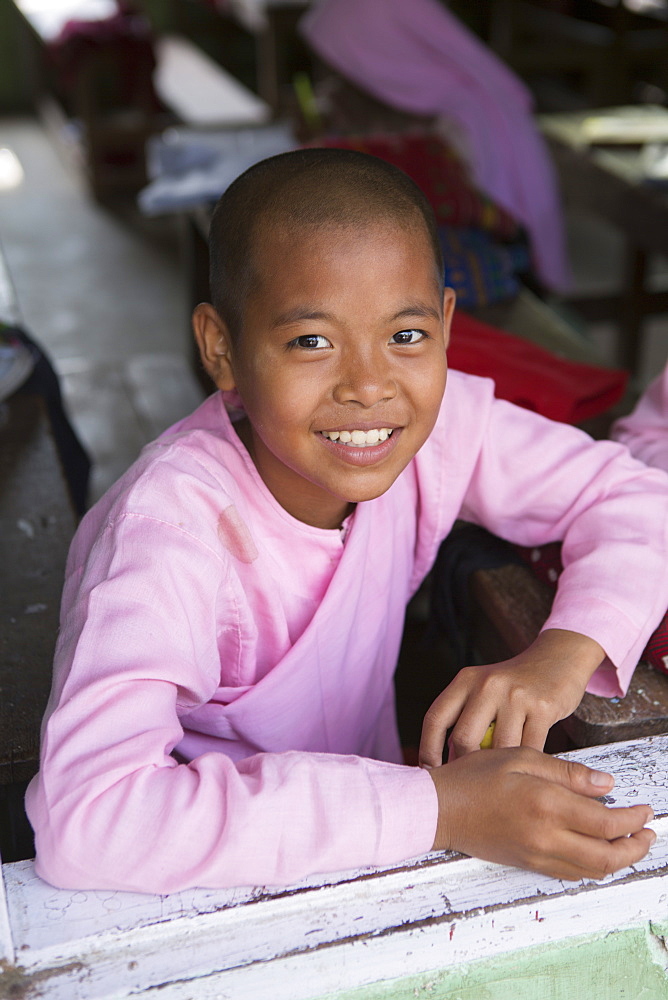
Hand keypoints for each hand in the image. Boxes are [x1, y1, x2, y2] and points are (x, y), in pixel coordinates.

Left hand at [419, 629, 603, 765]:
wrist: (557, 658)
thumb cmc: (514, 684)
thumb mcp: (483, 688)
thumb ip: (465, 718)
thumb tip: (448, 764)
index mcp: (466, 680)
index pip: (435, 718)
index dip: (427, 750)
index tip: (430, 773)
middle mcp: (487, 685)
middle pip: (464, 739)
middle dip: (465, 767)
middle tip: (469, 784)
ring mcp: (515, 696)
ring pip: (499, 749)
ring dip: (499, 770)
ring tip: (500, 781)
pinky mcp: (543, 708)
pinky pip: (530, 749)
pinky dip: (526, 765)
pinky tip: (526, 771)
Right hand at [428, 746, 655, 880]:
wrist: (438, 809)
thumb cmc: (474, 777)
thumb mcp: (520, 757)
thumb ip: (566, 772)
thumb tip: (605, 783)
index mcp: (546, 803)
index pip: (606, 822)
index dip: (633, 819)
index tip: (645, 810)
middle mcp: (545, 836)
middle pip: (607, 856)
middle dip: (635, 847)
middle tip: (648, 834)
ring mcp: (536, 855)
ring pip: (592, 870)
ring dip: (618, 860)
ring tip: (629, 844)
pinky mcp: (527, 864)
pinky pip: (571, 874)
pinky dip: (592, 867)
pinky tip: (596, 852)